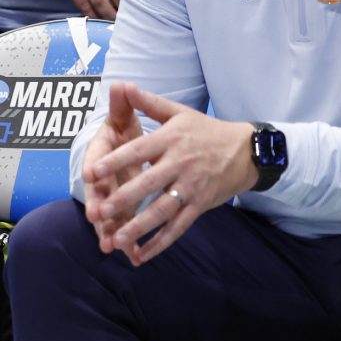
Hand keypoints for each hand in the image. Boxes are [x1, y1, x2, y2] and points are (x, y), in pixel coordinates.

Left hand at [85, 84, 256, 265]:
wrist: (248, 151)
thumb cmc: (206, 131)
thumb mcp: (178, 112)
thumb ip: (148, 103)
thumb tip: (122, 85)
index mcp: (171, 139)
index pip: (139, 151)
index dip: (115, 161)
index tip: (92, 172)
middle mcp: (181, 164)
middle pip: (148, 184)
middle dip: (124, 200)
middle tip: (100, 212)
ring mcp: (191, 187)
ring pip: (162, 211)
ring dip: (140, 227)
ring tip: (117, 240)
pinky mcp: (200, 205)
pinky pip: (179, 227)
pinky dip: (161, 242)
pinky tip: (142, 255)